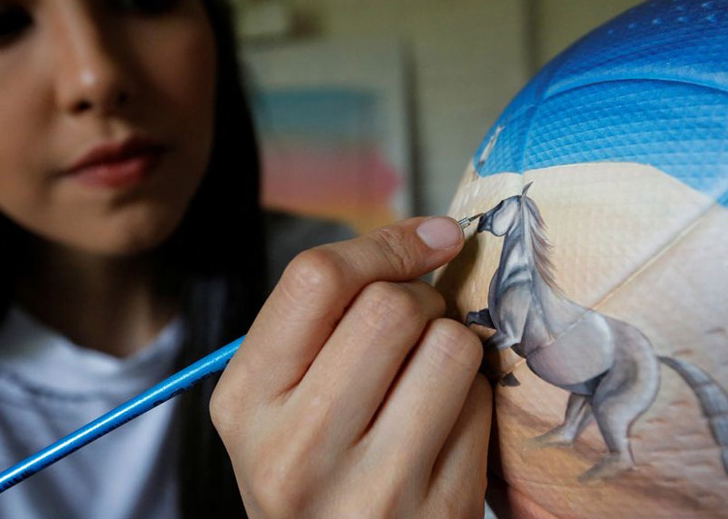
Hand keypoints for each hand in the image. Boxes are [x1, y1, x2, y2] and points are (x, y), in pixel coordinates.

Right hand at [211, 217, 492, 518]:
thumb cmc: (310, 465)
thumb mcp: (277, 397)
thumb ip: (321, 320)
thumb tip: (432, 236)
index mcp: (245, 401)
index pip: (315, 279)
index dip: (384, 244)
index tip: (429, 237)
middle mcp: (297, 449)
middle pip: (390, 307)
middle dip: (421, 298)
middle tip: (418, 323)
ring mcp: (372, 488)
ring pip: (449, 347)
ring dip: (452, 343)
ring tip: (428, 372)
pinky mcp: (440, 510)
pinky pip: (482, 403)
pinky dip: (473, 396)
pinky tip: (444, 422)